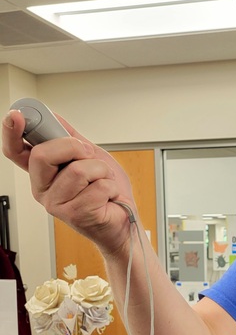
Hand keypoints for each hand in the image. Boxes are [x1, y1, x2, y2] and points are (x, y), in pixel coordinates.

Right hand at [2, 109, 135, 255]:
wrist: (125, 218)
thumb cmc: (107, 191)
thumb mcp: (90, 156)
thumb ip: (70, 138)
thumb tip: (52, 116)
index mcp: (43, 173)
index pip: (16, 151)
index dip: (12, 132)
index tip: (17, 115)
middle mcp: (44, 189)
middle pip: (43, 155)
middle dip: (74, 147)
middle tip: (89, 156)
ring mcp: (57, 204)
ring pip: (78, 170)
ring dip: (101, 171)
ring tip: (103, 182)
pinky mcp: (76, 215)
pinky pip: (98, 186)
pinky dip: (111, 187)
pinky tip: (108, 197)